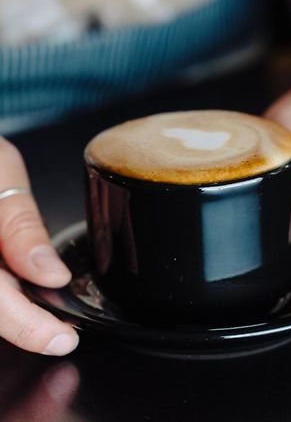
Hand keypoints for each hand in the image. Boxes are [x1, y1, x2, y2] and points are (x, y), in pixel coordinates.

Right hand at [0, 137, 78, 354]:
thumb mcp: (3, 175)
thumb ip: (21, 229)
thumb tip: (52, 275)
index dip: (27, 326)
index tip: (62, 339)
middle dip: (23, 326)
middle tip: (60, 335)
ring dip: (13, 314)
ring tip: (48, 320)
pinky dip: (5, 296)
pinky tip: (25, 296)